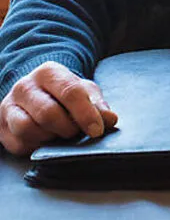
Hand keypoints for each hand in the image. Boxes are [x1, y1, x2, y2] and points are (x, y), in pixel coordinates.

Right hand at [0, 62, 117, 155]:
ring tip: (60, 135)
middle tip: (76, 133)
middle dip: (67, 128)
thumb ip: (98, 105)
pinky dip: (36, 147)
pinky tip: (46, 141)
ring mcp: (8, 106)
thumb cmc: (65, 94)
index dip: (85, 114)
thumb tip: (110, 120)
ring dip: (49, 138)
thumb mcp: (85, 93)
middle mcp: (25, 86)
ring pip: (27, 128)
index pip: (69, 92)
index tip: (97, 130)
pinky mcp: (1, 127)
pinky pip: (18, 143)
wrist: (37, 94)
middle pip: (47, 113)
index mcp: (49, 72)